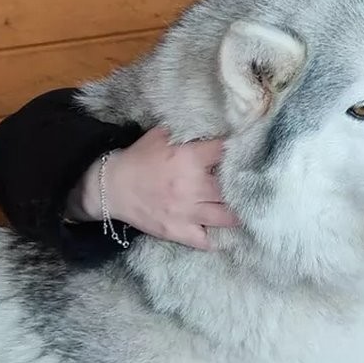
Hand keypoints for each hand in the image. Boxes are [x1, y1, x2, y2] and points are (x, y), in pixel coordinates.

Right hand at [68, 128, 238, 249]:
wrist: (111, 188)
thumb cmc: (138, 159)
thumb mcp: (161, 136)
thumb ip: (187, 131)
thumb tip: (212, 122)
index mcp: (189, 159)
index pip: (225, 152)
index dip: (240, 150)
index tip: (248, 152)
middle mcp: (192, 186)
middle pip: (233, 187)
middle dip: (244, 184)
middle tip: (252, 184)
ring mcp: (186, 211)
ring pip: (227, 216)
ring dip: (238, 211)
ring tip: (245, 207)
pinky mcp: (178, 231)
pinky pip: (206, 240)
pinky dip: (216, 237)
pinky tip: (223, 231)